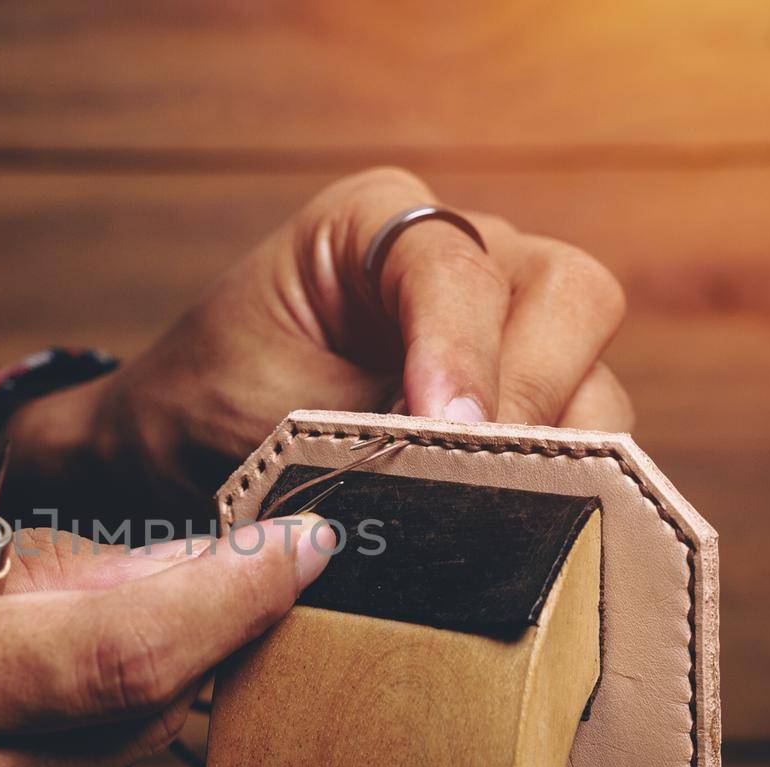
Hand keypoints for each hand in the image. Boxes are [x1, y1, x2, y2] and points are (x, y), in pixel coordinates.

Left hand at [9, 167, 631, 522]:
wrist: (174, 457)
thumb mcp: (256, 409)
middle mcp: (464, 260)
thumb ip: (356, 432)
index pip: (458, 268)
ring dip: (556, 459)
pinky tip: (513, 539)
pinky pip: (587, 446)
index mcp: (377, 225)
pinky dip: (561, 494)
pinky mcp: (530, 407)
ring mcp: (509, 332)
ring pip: (595, 382)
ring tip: (491, 523)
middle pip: (569, 300)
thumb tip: (454, 481)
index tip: (444, 430)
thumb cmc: (204, 409)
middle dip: (530, 397)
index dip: (461, 351)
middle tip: (484, 486)